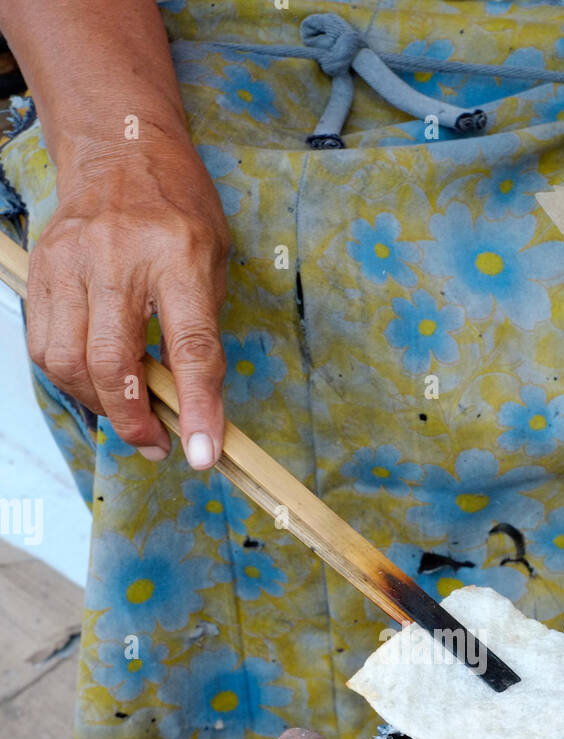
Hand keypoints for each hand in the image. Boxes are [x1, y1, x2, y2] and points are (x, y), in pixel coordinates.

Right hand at [27, 128, 230, 467]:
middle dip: (134, 420)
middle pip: (113, 363)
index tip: (200, 454)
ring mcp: (71, 263)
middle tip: (156, 443)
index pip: (190, 346)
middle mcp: (119, 258)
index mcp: (179, 256)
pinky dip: (70, 379)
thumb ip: (200, 332)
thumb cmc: (177, 212)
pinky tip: (95, 380)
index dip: (196, 407)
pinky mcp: (42, 271)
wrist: (121, 149)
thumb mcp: (212, 263)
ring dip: (98, 404)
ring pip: (68, 362)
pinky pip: (44, 346)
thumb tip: (187, 405)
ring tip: (126, 411)